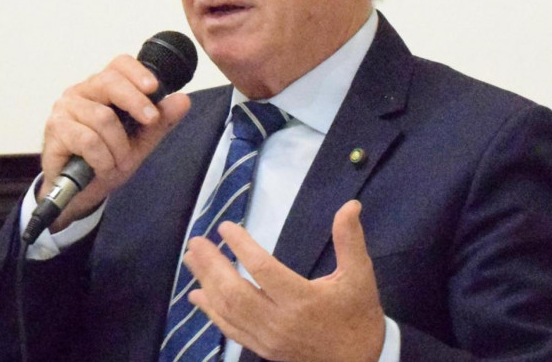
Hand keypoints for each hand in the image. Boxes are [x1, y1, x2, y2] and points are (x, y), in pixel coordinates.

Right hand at [39, 54, 190, 230]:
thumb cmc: (106, 160)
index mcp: (103, 88)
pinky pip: (88, 140)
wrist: (80, 193)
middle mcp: (82, 92)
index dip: (137, 72)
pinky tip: (102, 167)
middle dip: (136, 102)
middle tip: (151, 121)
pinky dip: (103, 159)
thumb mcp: (141, 142)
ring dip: (118, 146)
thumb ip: (160, 121)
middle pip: (110, 82)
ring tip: (117, 161)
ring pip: (103, 117)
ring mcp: (65, 109)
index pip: (119, 65)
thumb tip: (183, 100)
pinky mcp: (55, 129)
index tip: (154, 88)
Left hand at [184, 200, 384, 361]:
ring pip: (228, 310)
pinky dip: (211, 311)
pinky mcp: (262, 349)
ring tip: (191, 259)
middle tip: (196, 241)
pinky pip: (230, 330)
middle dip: (212, 265)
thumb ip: (350, 239)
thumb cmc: (358, 315)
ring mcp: (267, 338)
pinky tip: (197, 295)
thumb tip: (350, 205)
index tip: (225, 227)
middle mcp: (279, 321)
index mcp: (302, 300)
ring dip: (206, 283)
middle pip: (235, 292)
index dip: (241, 246)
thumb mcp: (360, 275)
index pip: (262, 269)